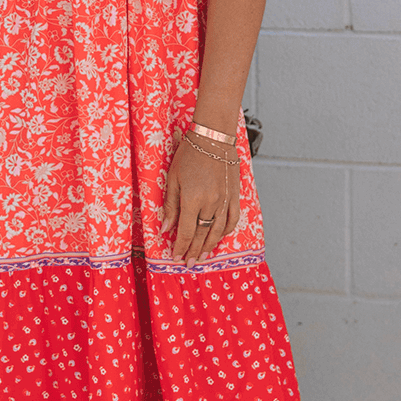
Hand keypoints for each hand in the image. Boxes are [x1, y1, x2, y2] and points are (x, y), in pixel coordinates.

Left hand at [159, 133, 239, 263]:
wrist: (213, 137)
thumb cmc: (190, 153)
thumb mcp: (173, 178)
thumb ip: (170, 205)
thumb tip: (166, 228)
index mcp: (193, 199)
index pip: (186, 231)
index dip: (181, 246)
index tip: (176, 257)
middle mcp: (211, 203)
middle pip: (202, 234)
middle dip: (194, 251)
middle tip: (189, 263)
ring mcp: (225, 200)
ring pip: (218, 230)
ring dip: (209, 246)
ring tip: (203, 257)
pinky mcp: (235, 195)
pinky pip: (232, 219)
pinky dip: (226, 232)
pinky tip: (219, 238)